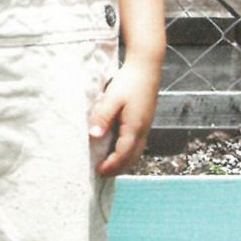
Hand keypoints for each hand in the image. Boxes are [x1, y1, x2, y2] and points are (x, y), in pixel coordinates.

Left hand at [88, 58, 159, 176]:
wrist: (147, 67)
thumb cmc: (129, 81)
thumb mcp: (112, 98)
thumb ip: (103, 117)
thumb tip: (94, 136)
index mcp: (134, 127)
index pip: (123, 154)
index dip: (111, 165)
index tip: (98, 171)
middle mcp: (143, 130)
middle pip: (132, 158)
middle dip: (119, 169)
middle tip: (102, 173)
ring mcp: (146, 126)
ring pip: (137, 152)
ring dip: (124, 162)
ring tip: (109, 166)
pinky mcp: (145, 121)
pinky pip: (138, 144)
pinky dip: (128, 153)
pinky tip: (118, 149)